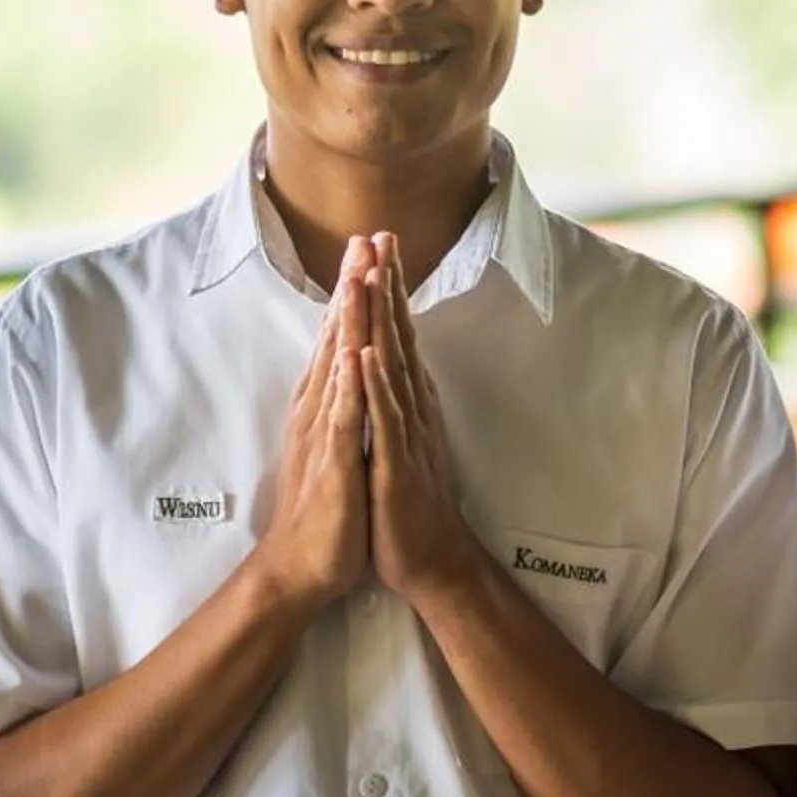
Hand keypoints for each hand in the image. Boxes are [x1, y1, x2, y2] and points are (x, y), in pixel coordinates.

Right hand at [251, 238, 371, 613]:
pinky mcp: (334, 463)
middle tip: (364, 238)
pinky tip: (356, 353)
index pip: (342, 337)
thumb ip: (343, 406)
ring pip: (339, 366)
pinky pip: (344, 417)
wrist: (302, 566)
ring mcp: (325, 434)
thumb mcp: (339, 445)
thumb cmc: (327, 508)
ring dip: (348, 321)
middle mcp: (321, 410)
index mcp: (327, 404)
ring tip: (359, 276)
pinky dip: (350, 384)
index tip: (370, 248)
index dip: (356, 293)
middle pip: (338, 338)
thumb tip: (353, 368)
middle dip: (353, 288)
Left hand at [357, 233, 484, 607]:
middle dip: (388, 285)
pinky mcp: (394, 464)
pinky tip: (366, 353)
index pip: (396, 335)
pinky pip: (383, 418)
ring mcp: (405, 434)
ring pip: (392, 365)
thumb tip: (391, 366)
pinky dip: (375, 384)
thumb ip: (395, 403)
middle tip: (381, 235)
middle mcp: (411, 408)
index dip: (387, 290)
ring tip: (373, 274)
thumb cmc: (408, 506)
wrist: (430, 562)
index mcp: (407, 402)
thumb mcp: (398, 442)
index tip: (377, 245)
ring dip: (382, 319)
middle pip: (398, 336)